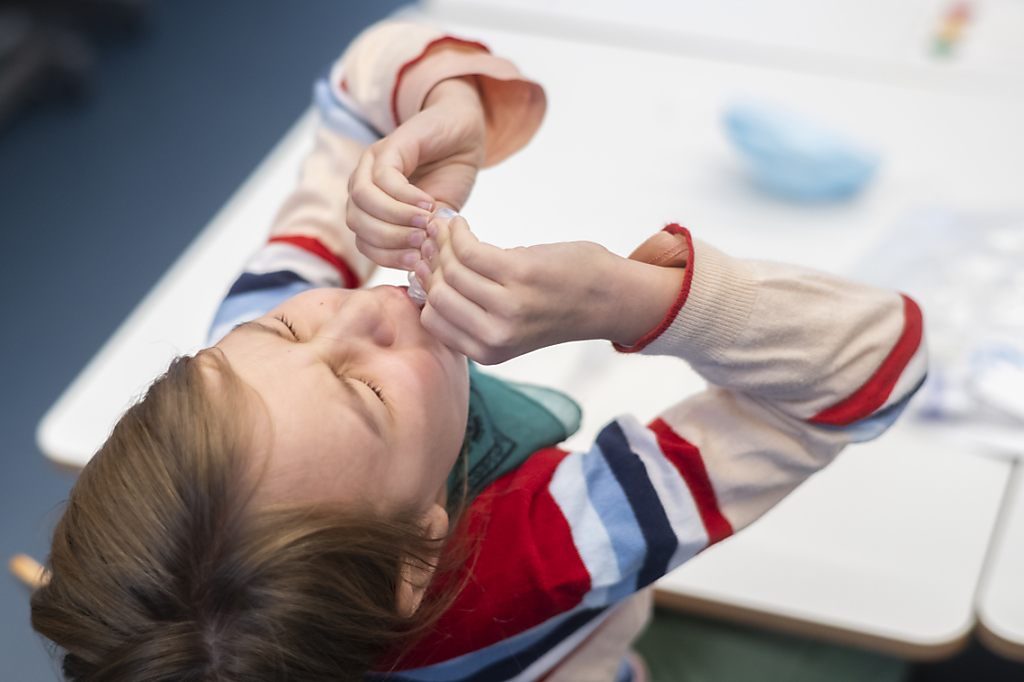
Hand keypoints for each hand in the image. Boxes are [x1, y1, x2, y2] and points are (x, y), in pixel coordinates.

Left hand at [346, 77, 486, 269]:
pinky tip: (429, 203)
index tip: (417, 263)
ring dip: (394, 218)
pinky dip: (405, 197)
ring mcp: (371, 163)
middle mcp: (364, 185)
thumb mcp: (437, 219)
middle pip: (356, 223)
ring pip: (362, 200)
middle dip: (389, 239)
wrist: (464, 132)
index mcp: (371, 208)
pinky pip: (384, 178)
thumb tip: (421, 275)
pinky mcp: (389, 145)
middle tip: (421, 243)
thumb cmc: (450, 176)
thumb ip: (424, 240)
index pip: (365, 243)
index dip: (388, 257)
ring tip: (425, 224)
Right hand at [414, 215, 683, 363]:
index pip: (431, 319)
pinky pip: (468, 249)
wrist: (609, 299)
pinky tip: (464, 226)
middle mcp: (496, 335)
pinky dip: (459, 232)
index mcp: (488, 351)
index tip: (430, 265)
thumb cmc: (557, 306)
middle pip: (436, 292)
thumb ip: (470, 313)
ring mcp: (508, 306)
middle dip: (432, 263)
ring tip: (451, 231)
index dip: (426, 288)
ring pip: (449, 269)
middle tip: (438, 243)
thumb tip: (423, 275)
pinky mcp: (520, 275)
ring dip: (445, 243)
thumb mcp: (508, 327)